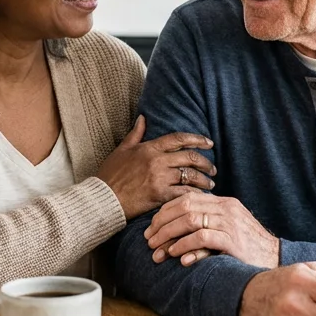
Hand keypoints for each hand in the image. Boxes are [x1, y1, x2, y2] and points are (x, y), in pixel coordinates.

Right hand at [97, 116, 215, 218]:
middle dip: (205, 162)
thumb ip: (135, 134)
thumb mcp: (121, 150)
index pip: (178, 138)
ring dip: (203, 180)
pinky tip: (201, 197)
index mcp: (149, 148)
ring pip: (190, 176)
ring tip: (210, 184)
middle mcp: (157, 161)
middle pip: (189, 157)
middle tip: (213, 168)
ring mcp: (159, 178)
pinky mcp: (159, 195)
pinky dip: (195, 195)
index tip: (209, 143)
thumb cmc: (110, 175)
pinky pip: (183, 193)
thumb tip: (143, 118)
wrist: (103, 198)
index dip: (197, 139)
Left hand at [144, 192, 279, 268]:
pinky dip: (185, 246)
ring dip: (169, 236)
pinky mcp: (233, 240)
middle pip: (184, 207)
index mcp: (224, 202)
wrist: (276, 259)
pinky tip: (175, 256)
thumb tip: (176, 233)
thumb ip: (207, 226)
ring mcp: (230, 223)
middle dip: (162, 224)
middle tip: (148, 240)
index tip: (152, 226)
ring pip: (190, 220)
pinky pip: (202, 238)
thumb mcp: (227, 230)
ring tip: (156, 250)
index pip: (187, 198)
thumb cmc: (249, 247)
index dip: (165, 211)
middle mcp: (226, 208)